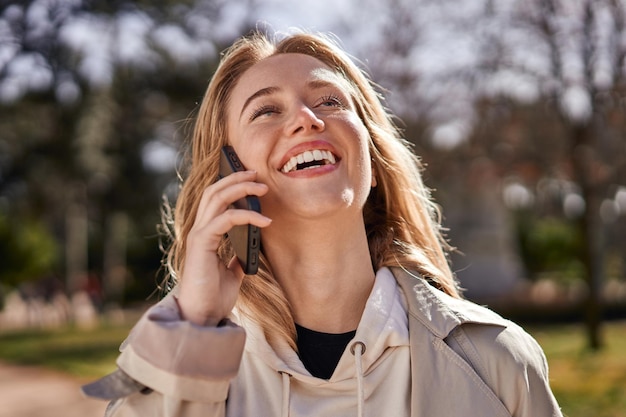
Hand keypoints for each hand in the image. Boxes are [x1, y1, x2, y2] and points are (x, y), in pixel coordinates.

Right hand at [177, 170, 270, 325]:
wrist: (201, 318)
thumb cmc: (213, 297)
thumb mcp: (231, 273)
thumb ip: (236, 257)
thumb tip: (250, 249)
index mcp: (205, 235)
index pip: (214, 200)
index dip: (231, 185)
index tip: (252, 179)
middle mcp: (198, 231)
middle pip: (214, 191)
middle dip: (236, 178)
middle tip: (257, 174)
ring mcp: (198, 235)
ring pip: (217, 198)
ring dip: (241, 188)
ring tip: (262, 187)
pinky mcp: (201, 244)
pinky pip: (225, 219)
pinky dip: (247, 216)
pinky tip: (265, 222)